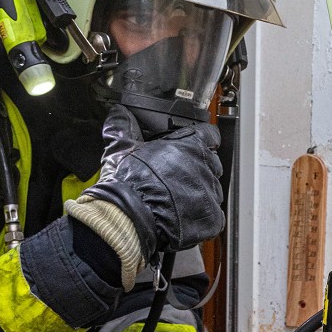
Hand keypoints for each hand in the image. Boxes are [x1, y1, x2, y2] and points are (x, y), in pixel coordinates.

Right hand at [83, 105, 224, 256]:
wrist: (131, 215)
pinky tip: (183, 217)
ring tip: (177, 200)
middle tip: (179, 178)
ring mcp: (210, 191)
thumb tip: (119, 114)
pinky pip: (212, 215)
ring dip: (199, 194)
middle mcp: (205, 165)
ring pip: (212, 190)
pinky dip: (201, 217)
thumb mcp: (121, 147)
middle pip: (212, 164)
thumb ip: (123, 127)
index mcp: (189, 144)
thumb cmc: (129, 182)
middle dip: (199, 170)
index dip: (204, 140)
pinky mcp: (211, 216)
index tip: (199, 145)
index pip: (210, 135)